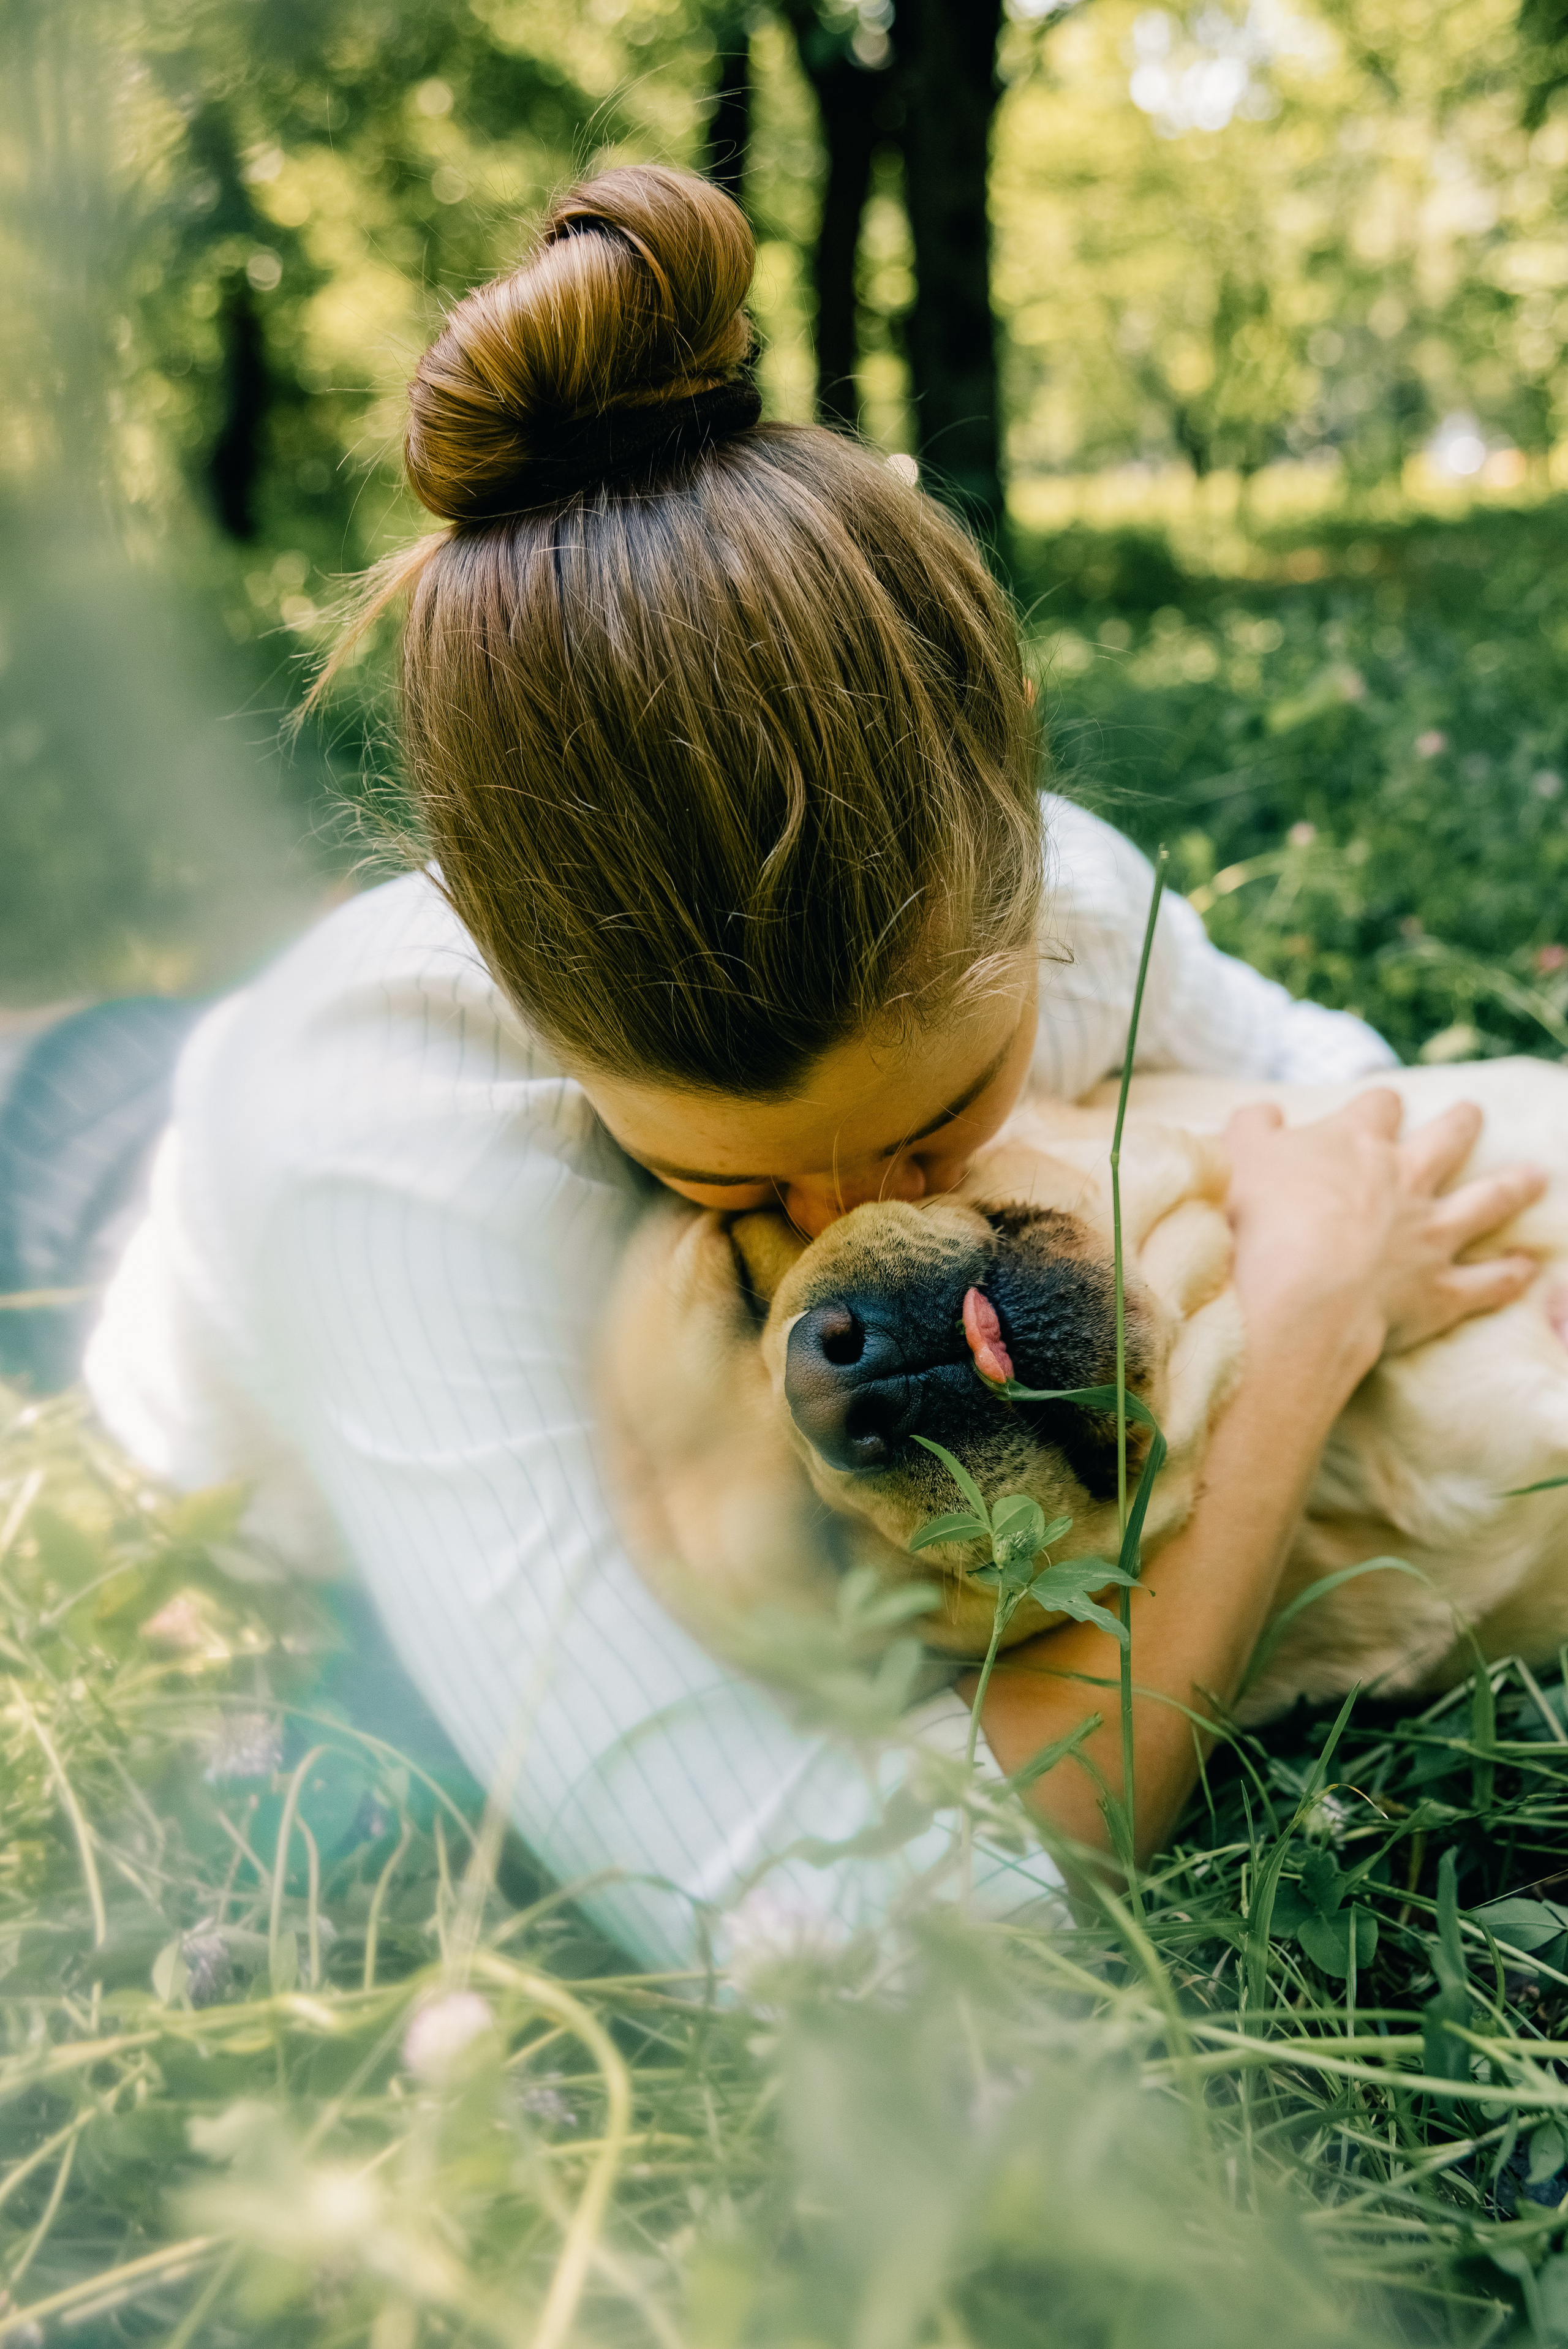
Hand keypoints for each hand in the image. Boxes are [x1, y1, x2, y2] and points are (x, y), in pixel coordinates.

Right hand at [1224, 1089, 1543, 1374]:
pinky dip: (1508, 1276)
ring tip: (1537, 1176)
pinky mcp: (1436, 1290)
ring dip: (1513, 1188)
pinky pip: (1485, 1283)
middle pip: (1445, 1141)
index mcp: (1353, 1143)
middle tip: (1473, 1113)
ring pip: (1484, 1202)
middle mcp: (1402, 1180)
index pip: (1377, 1107)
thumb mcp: (1236, 1155)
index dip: (1379, 1106)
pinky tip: (1528, 1267)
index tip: (1381, 1106)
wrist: (1295, 1291)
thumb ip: (1252, 1127)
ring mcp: (1427, 1235)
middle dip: (1461, 1124)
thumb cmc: (1256, 1219)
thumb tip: (1266, 1111)